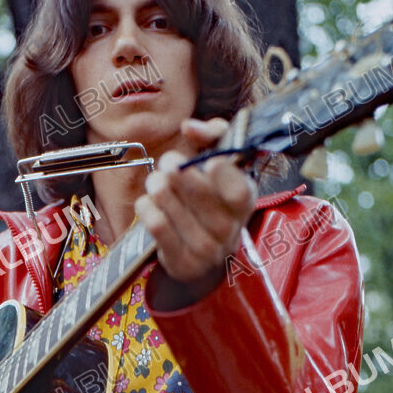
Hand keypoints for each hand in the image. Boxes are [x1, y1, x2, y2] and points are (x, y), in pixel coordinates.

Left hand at [134, 117, 256, 290]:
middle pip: (205, 202)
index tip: (210, 161)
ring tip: (155, 181)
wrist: (198, 251)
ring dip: (160, 191)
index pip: (240, 193)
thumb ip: (210, 135)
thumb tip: (189, 127)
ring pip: (177, 215)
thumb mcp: (216, 162)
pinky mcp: (184, 264)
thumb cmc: (207, 197)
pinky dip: (148, 209)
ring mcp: (207, 252)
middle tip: (168, 161)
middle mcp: (230, 230)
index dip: (226, 177)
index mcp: (244, 202)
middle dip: (181, 176)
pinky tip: (148, 202)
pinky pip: (159, 230)